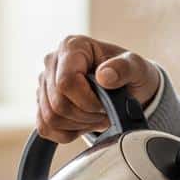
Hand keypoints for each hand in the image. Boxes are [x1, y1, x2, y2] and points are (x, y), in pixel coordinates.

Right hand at [35, 34, 160, 142]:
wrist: (128, 86)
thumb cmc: (131, 73)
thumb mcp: (137, 67)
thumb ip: (124, 68)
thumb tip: (105, 76)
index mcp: (72, 46)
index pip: (66, 82)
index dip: (87, 101)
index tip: (105, 104)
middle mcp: (52, 62)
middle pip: (57, 103)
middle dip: (86, 115)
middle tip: (105, 113)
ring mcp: (44, 83)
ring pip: (50, 118)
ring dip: (79, 125)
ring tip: (98, 117)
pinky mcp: (42, 102)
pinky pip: (45, 128)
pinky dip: (68, 133)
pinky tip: (85, 124)